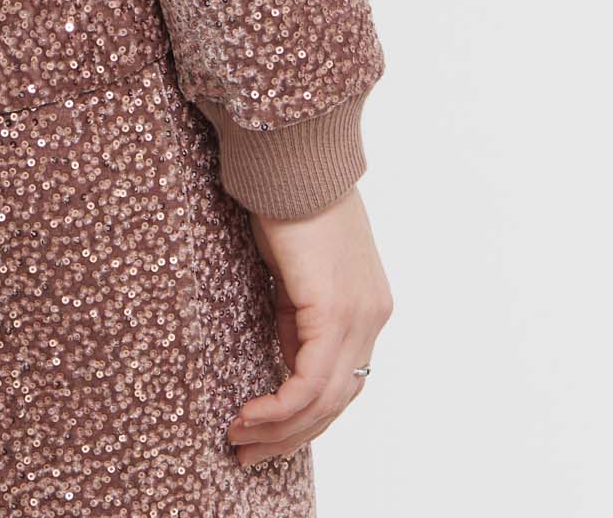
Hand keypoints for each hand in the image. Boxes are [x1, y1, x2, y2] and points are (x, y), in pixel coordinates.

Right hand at [226, 186, 392, 468]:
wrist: (293, 158)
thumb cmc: (287, 200)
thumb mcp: (296, 272)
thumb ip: (299, 314)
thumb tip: (285, 353)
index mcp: (368, 306)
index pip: (342, 381)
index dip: (304, 415)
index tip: (263, 430)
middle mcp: (372, 317)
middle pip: (336, 401)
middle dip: (289, 435)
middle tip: (248, 452)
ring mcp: (360, 316)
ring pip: (324, 400)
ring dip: (279, 429)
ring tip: (240, 440)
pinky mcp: (335, 312)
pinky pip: (309, 382)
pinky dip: (279, 408)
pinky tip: (249, 414)